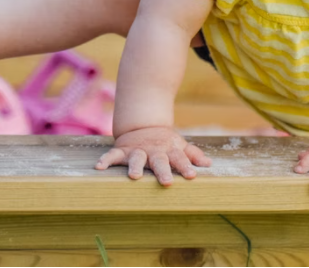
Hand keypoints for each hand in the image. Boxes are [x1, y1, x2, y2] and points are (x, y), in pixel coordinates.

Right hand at [94, 126, 211, 185]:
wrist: (143, 126)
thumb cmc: (165, 142)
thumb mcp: (179, 146)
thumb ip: (193, 155)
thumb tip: (209, 165)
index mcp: (170, 150)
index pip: (180, 159)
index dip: (186, 167)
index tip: (192, 176)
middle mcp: (154, 151)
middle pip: (159, 161)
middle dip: (163, 170)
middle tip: (167, 182)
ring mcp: (137, 150)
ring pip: (136, 158)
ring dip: (135, 166)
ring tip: (134, 176)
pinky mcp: (122, 150)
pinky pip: (112, 155)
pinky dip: (105, 160)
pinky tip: (99, 167)